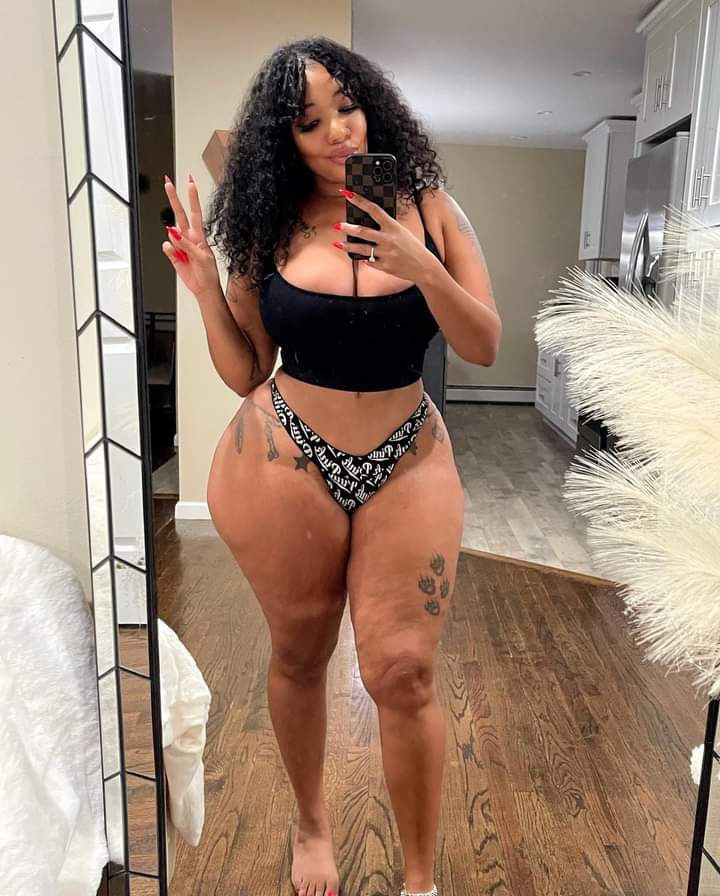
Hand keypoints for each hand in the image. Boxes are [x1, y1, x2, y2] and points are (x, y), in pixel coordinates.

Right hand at [161, 175, 221, 299]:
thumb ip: (187, 245)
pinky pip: (167, 248)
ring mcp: (180, 246)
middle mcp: (189, 237)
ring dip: (174, 238)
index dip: (192, 198)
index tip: (190, 183)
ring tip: (183, 253)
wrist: (204, 289)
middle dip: (174, 197)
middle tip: (168, 182)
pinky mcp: (174, 255)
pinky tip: (176, 256)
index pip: (194, 212)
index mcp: (199, 235)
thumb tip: (173, 233)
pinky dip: (169, 251)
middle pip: (179, 213)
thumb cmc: (208, 273)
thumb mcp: (202, 258)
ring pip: (171, 232)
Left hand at [333, 188, 439, 282]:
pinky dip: (364, 259)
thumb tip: (370, 221)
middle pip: (363, 231)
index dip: (359, 201)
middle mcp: (388, 239)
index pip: (373, 209)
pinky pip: (369, 262)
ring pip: (361, 249)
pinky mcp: (384, 266)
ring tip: (337, 243)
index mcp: (393, 226)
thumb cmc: (412, 247)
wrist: (424, 266)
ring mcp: (385, 254)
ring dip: (347, 246)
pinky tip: (358, 258)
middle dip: (348, 228)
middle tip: (337, 225)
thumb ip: (387, 227)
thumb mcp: (402, 232)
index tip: (348, 194)